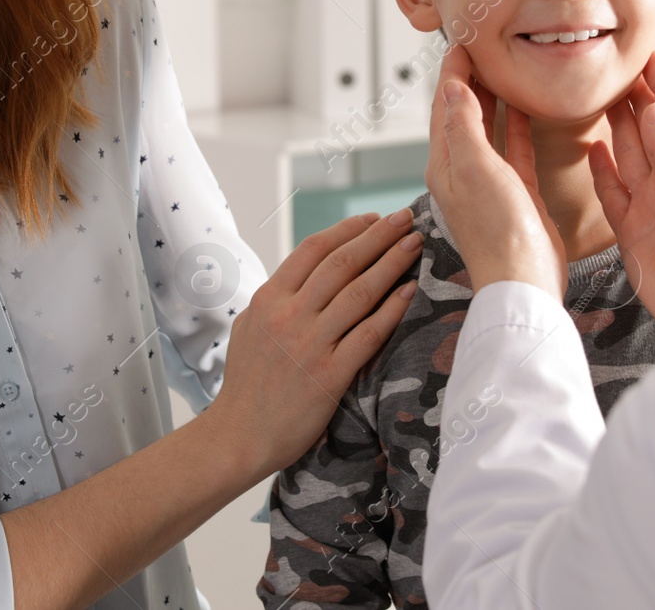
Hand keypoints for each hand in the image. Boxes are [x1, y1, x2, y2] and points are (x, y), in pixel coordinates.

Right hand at [208, 211, 424, 477]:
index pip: (313, 249)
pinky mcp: (329, 375)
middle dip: (379, 236)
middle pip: (342, 263)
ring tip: (415, 245)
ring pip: (359, 292)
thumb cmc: (246, 384)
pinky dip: (392, 309)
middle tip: (405, 219)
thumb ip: (276, 299)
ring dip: (392, 263)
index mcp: (268, 299)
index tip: (374, 219)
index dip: (348, 229)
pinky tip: (410, 291)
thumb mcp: (249, 327)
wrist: (238, 436)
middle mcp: (288, 315)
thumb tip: (305, 275)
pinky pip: (369, 334)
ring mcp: (310, 344)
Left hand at [425, 44, 565, 299]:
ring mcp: (490, 183)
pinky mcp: (517, 194)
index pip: (443, 107)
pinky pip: (513, 149)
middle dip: (469, 80)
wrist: (524, 281)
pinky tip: (525, 107)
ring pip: (489, 129)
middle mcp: (462, 172)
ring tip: (502, 67)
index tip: (462, 40)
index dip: (452, 72)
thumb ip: (463, 125)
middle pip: (463, 114)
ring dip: (493, 99)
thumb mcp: (474, 169)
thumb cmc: (497, 233)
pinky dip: (516, 125)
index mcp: (444, 164)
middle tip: (482, 46)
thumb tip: (451, 86)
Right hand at [587, 51, 654, 339]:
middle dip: (635, 99)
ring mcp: (652, 204)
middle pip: (650, 130)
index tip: (648, 56)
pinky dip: (602, 170)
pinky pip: (613, 192)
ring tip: (598, 99)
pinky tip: (593, 150)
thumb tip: (653, 112)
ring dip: (617, 127)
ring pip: (629, 155)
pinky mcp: (632, 229)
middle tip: (614, 71)